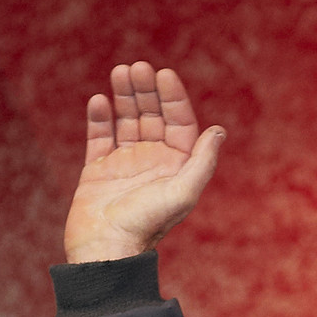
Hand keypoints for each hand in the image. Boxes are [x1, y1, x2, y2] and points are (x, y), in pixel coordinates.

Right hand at [62, 61, 225, 264]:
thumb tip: (219, 131)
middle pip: (152, 116)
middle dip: (146, 90)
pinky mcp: (97, 170)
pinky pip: (99, 136)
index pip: (179, 123)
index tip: (164, 74)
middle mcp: (152, 163)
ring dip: (124, 96)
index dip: (173, 97)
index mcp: (176, 167)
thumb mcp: (182, 193)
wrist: (106, 249)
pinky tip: (99, 100)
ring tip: (120, 72)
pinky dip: (99, 117)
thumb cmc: (146, 224)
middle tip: (136, 67)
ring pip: (126, 120)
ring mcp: (124, 164)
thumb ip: (202, 162)